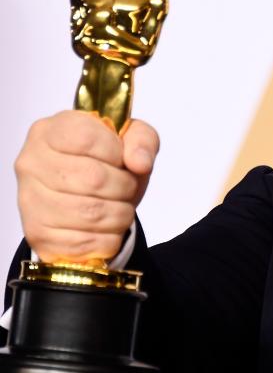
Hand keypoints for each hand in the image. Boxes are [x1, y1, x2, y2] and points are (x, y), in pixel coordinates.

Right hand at [14, 110, 159, 262]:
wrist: (88, 197)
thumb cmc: (106, 163)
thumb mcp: (130, 140)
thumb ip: (142, 140)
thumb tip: (140, 163)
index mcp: (51, 131)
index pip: (86, 138)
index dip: (115, 152)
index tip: (122, 159)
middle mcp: (32, 162)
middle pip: (92, 178)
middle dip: (124, 186)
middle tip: (126, 187)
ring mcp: (29, 199)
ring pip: (89, 213)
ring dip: (119, 214)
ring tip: (120, 206)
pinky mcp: (36, 233)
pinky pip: (83, 241)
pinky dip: (108, 238)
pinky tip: (107, 227)